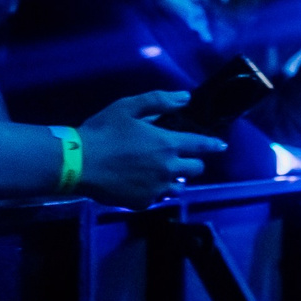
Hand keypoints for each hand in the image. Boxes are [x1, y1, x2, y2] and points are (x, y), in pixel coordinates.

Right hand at [76, 91, 223, 205]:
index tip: (221, 146)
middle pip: (195, 170)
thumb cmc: (103, 131)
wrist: (79, 162)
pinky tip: (143, 185)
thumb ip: (159, 101)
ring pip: (179, 188)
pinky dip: (155, 191)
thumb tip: (185, 97)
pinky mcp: (142, 202)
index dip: (213, 145)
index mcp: (167, 144)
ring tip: (163, 175)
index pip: (200, 145)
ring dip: (176, 180)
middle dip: (192, 163)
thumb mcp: (128, 107)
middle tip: (181, 158)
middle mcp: (168, 169)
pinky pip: (157, 198)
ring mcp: (156, 188)